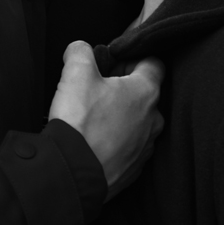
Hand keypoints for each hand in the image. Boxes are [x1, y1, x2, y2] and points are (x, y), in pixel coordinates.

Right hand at [48, 41, 164, 197]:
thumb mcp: (75, 73)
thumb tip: (79, 49)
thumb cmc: (79, 122)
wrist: (70, 175)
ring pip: (138, 122)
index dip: (132, 57)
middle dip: (124, 88)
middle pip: (145, 93)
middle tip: (97, 89)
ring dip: (121, 116)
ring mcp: (145, 147)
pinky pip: (129, 147)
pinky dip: (115, 141)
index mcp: (146, 91)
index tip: (113, 63)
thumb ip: (80, 52)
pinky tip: (94, 141)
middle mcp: (154, 120)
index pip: (154, 62)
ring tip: (94, 118)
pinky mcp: (134, 170)